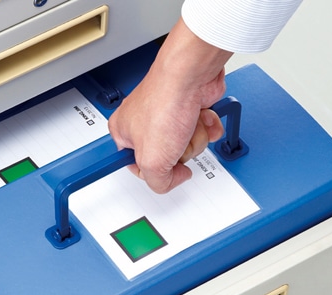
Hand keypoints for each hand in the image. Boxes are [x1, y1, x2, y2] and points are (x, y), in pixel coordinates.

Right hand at [108, 17, 231, 193]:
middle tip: (174, 139)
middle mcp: (145, 124)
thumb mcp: (152, 162)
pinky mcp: (189, 109)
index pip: (139, 169)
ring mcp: (169, 116)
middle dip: (180, 152)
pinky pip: (203, 132)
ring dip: (195, 138)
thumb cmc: (165, 103)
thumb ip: (157, 183)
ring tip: (188, 123)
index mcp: (124, 133)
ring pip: (188, 146)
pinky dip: (207, 127)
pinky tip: (201, 116)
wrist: (191, 74)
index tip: (160, 168)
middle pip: (168, 159)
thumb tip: (171, 181)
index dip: (155, 172)